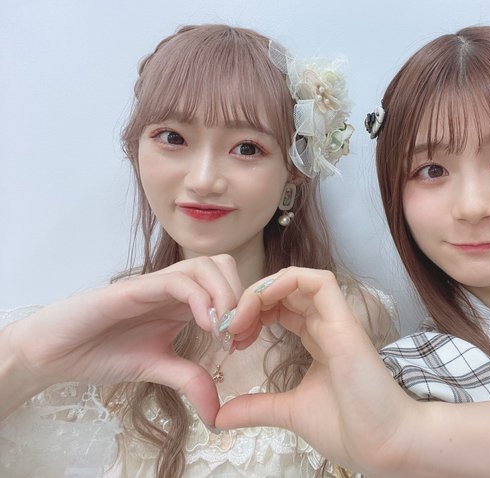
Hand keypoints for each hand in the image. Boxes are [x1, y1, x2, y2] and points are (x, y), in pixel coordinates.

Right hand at [2, 254, 240, 424]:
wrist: (55, 352)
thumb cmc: (102, 352)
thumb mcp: (156, 368)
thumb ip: (189, 380)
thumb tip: (217, 413)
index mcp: (182, 302)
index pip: (228, 284)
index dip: (245, 308)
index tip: (245, 341)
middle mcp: (173, 287)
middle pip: (223, 265)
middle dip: (241, 294)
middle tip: (238, 332)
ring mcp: (154, 285)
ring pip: (205, 265)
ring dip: (225, 294)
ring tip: (222, 330)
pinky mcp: (134, 288)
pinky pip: (177, 281)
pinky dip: (200, 298)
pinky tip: (204, 325)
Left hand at [216, 267, 418, 476]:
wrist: (384, 445)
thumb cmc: (348, 427)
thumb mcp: (289, 412)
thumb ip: (256, 407)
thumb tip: (220, 416)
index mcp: (317, 340)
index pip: (281, 307)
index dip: (252, 313)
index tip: (230, 338)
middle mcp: (326, 325)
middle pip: (284, 289)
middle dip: (250, 300)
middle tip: (229, 327)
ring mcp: (337, 320)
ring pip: (298, 279)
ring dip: (262, 290)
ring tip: (240, 317)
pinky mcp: (345, 322)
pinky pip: (318, 282)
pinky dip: (286, 281)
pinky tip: (262, 302)